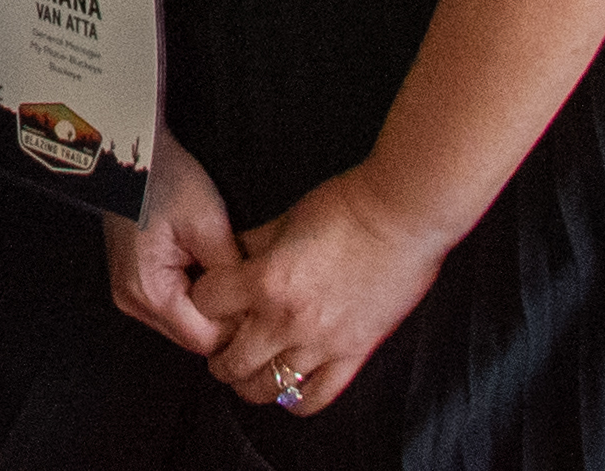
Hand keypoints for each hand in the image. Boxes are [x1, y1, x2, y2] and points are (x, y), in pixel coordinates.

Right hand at [104, 139, 239, 357]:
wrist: (132, 151)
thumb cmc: (166, 180)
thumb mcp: (210, 226)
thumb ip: (233, 278)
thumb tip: (255, 311)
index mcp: (149, 292)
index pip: (207, 341)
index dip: (239, 327)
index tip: (261, 306)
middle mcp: (134, 302)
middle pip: (194, 336)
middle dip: (225, 317)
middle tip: (250, 287)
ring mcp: (131, 294)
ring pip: (186, 323)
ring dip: (210, 305)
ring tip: (226, 270)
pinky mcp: (136, 283)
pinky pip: (175, 305)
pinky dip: (195, 293)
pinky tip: (207, 267)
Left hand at [198, 157, 453, 419]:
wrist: (402, 217)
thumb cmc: (346, 206)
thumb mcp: (285, 217)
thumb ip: (252, 245)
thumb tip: (227, 257)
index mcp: (265, 280)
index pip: (205, 305)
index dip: (202, 300)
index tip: (209, 299)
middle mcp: (287, 321)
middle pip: (229, 361)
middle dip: (217, 353)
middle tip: (221, 344)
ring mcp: (321, 345)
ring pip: (266, 388)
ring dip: (249, 381)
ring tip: (249, 368)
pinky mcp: (353, 356)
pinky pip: (314, 398)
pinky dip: (293, 399)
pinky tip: (287, 385)